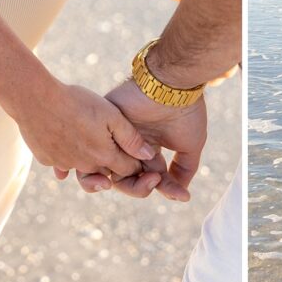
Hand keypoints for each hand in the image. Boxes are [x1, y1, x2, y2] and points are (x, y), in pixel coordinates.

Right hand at [12, 82, 154, 181]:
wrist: (36, 99)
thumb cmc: (77, 102)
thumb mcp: (111, 115)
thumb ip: (131, 138)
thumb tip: (149, 156)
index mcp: (104, 155)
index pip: (129, 169)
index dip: (137, 163)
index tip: (140, 155)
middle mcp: (85, 165)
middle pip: (106, 172)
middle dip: (114, 165)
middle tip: (114, 145)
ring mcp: (64, 164)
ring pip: (83, 168)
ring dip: (90, 161)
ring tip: (90, 143)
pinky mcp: (47, 159)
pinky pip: (61, 163)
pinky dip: (67, 155)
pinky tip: (67, 140)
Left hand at [68, 79, 206, 201]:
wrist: (175, 86)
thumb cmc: (186, 112)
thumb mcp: (191, 146)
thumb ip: (184, 170)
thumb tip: (180, 193)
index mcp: (146, 148)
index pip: (146, 177)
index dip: (162, 188)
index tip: (180, 195)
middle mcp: (128, 144)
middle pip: (125, 179)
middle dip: (140, 188)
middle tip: (154, 181)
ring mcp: (115, 135)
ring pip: (107, 170)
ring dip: (124, 185)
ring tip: (145, 181)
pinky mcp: (103, 125)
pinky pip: (91, 151)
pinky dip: (100, 169)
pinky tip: (116, 175)